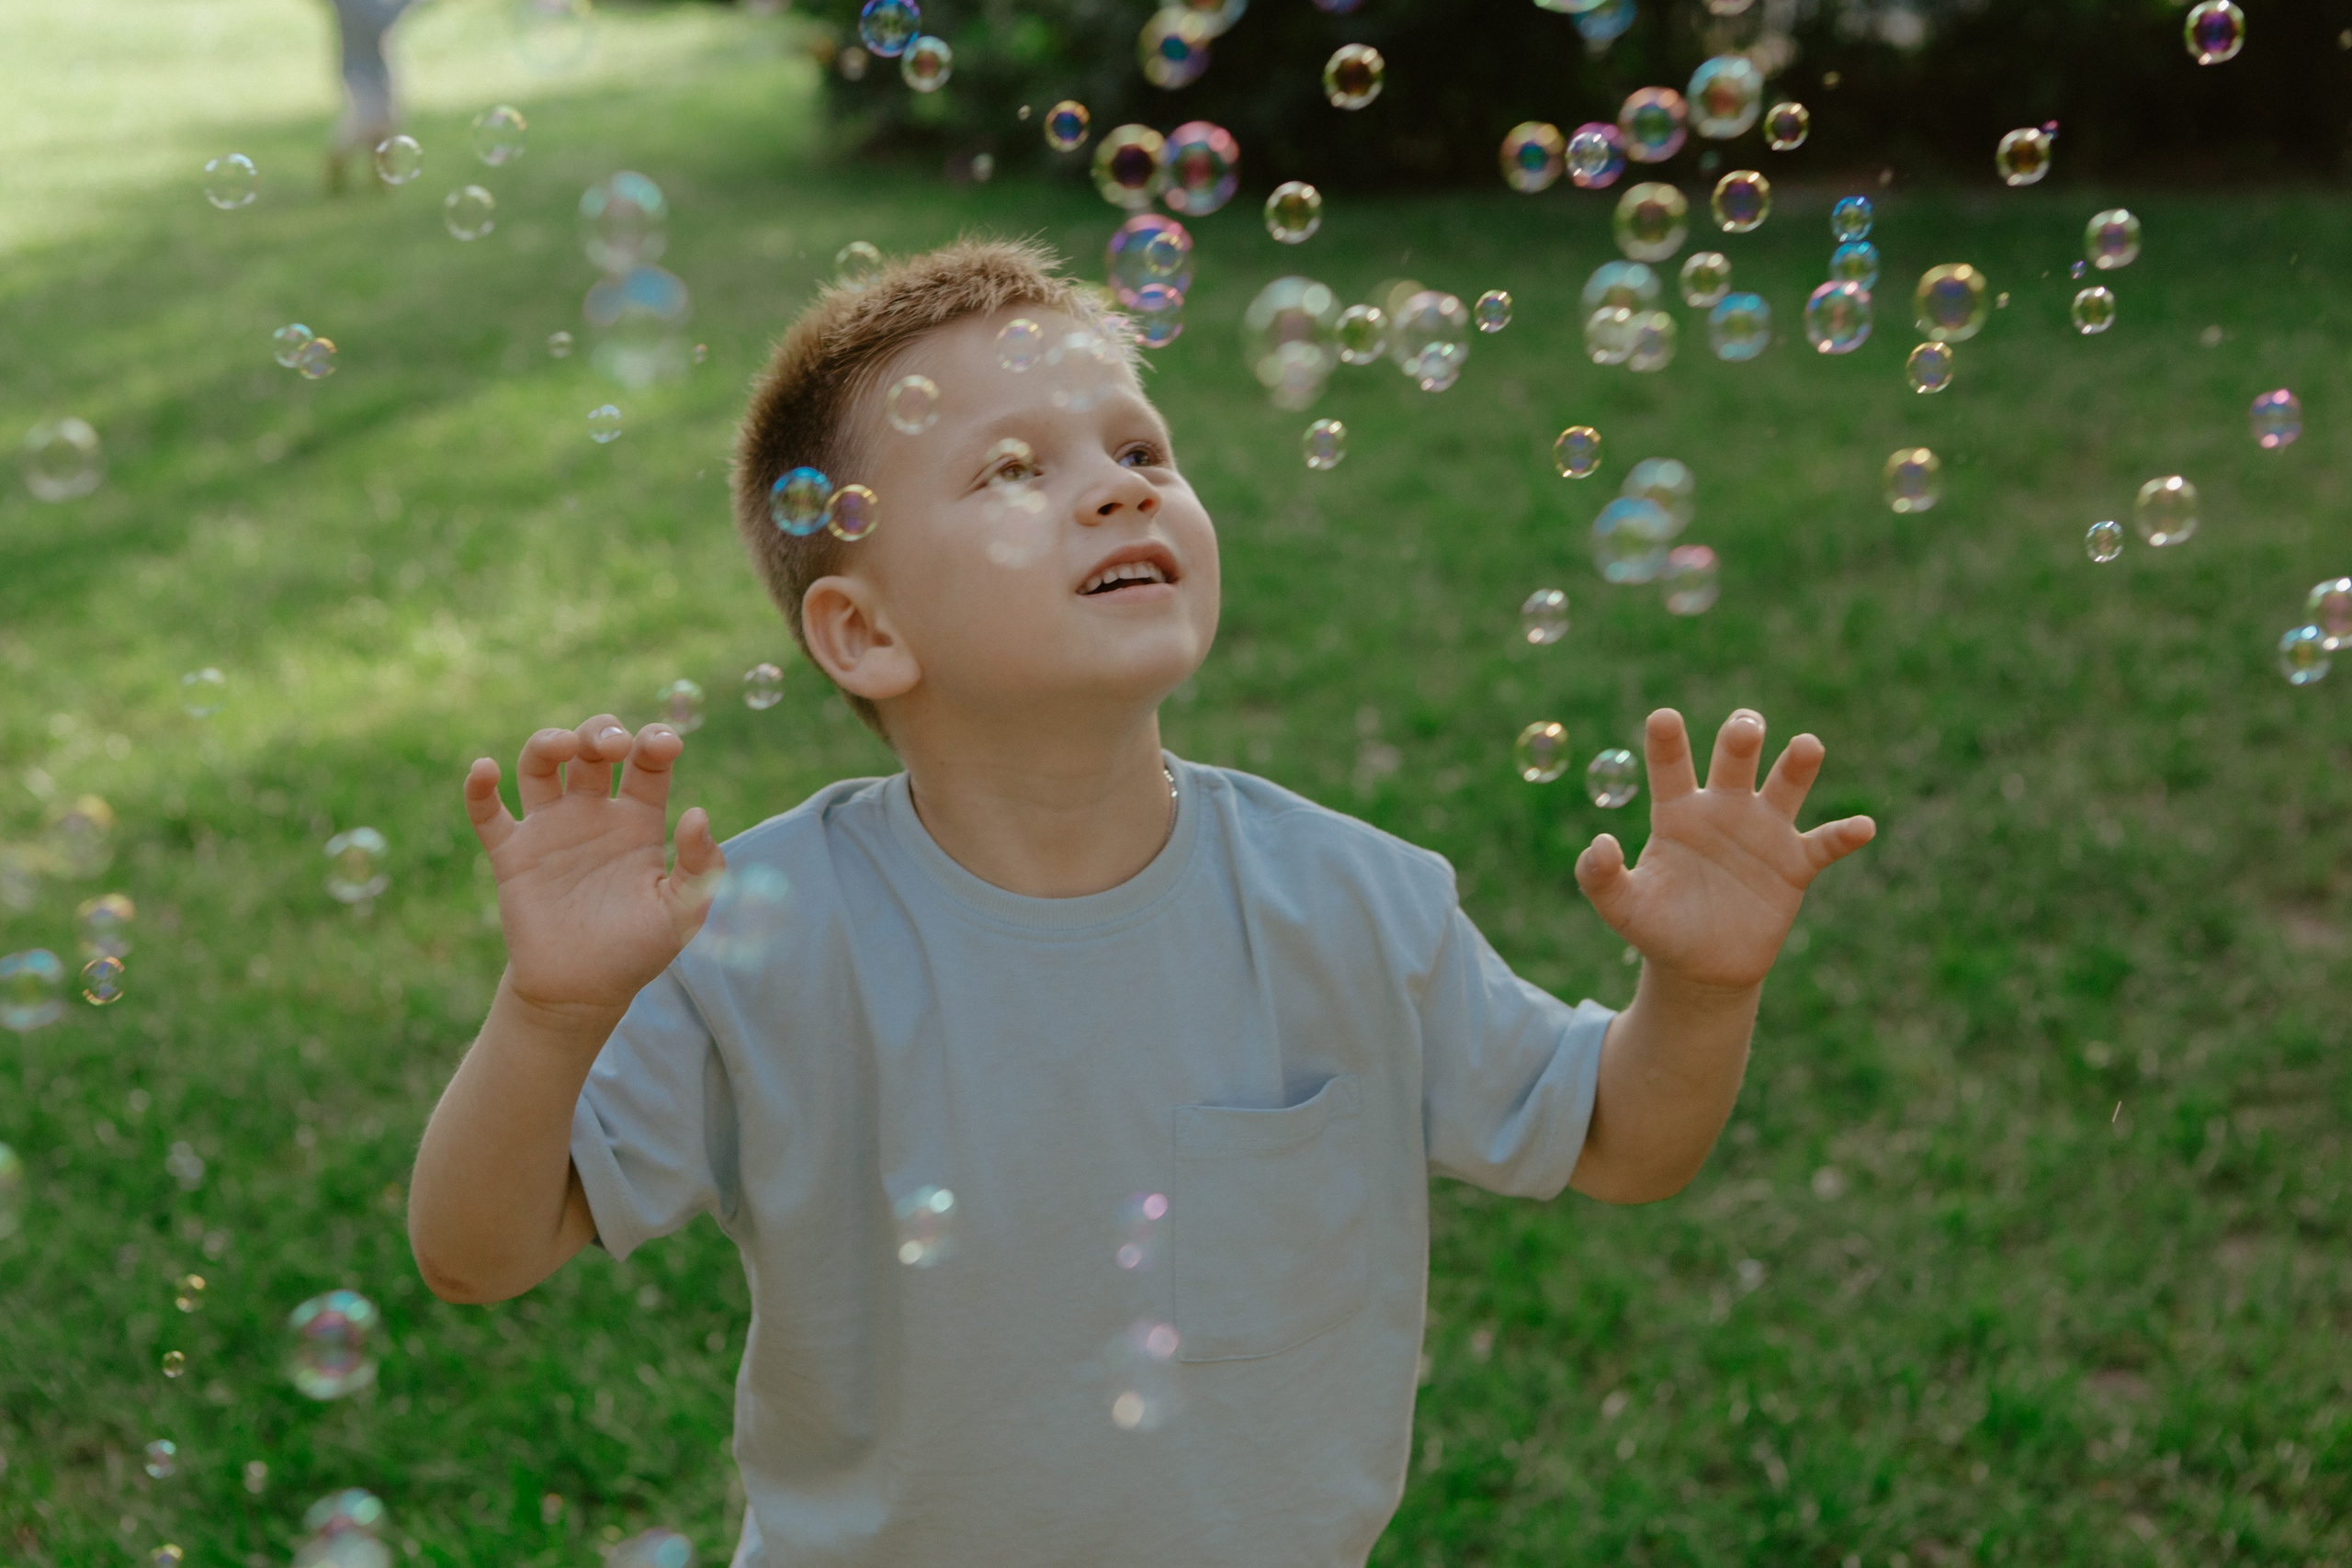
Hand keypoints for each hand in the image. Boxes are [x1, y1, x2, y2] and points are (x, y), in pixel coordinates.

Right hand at [463, 715, 725, 1019]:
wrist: (583, 993)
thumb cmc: (638, 951)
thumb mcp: (684, 913)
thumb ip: (701, 867)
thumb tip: (697, 814)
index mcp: (638, 820)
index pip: (647, 761)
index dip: (655, 741)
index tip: (665, 744)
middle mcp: (593, 814)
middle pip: (593, 748)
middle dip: (601, 731)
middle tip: (612, 746)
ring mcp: (550, 830)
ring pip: (539, 764)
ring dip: (546, 743)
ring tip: (561, 746)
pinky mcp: (512, 855)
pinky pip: (487, 813)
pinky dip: (478, 788)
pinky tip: (484, 770)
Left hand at [1574, 708, 1873, 994]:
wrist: (1700, 966)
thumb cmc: (1658, 927)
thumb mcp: (1622, 908)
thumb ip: (1599, 878)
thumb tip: (1600, 844)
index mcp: (1677, 812)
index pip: (1670, 767)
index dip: (1667, 742)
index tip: (1662, 717)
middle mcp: (1723, 808)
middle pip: (1735, 760)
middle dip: (1740, 738)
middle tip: (1745, 728)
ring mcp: (1763, 832)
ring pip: (1785, 786)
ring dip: (1797, 765)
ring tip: (1807, 746)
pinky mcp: (1795, 864)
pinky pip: (1824, 844)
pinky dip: (1843, 834)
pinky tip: (1862, 827)